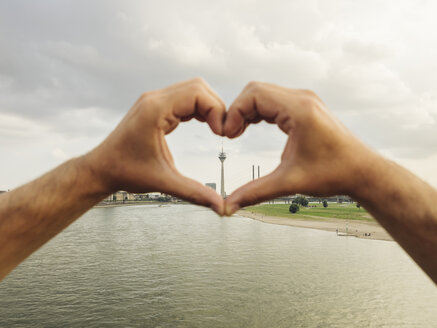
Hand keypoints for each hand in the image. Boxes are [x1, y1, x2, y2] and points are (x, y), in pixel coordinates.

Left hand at [85, 78, 225, 214]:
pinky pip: (184, 98)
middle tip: (222, 131)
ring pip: (192, 89)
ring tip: (216, 129)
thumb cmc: (126, 172)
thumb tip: (221, 207)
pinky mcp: (155, 106)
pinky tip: (205, 124)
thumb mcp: (163, 182)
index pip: (197, 94)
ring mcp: (154, 100)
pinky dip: (198, 108)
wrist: (102, 168)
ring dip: (208, 106)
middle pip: (198, 87)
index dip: (216, 110)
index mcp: (155, 110)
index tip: (221, 134)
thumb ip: (194, 193)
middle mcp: (154, 99)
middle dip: (216, 106)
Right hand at [223, 82, 375, 214]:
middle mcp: (302, 99)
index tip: (227, 134)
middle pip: (256, 90)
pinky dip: (259, 111)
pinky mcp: (306, 106)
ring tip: (237, 133)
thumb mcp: (290, 182)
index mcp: (299, 110)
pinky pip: (274, 100)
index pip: (254, 94)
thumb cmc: (334, 173)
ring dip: (248, 110)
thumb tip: (229, 206)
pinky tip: (251, 127)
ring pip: (264, 93)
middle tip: (230, 135)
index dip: (234, 112)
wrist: (362, 171)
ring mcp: (305, 100)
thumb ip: (255, 192)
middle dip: (238, 110)